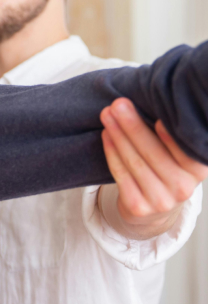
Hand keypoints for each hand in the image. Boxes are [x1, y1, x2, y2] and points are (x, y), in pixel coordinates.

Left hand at [99, 98, 207, 239]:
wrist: (153, 204)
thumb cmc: (163, 164)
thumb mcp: (175, 151)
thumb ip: (170, 130)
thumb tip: (156, 97)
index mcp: (198, 170)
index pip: (186, 151)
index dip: (171, 137)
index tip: (156, 117)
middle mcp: (184, 188)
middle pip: (154, 153)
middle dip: (133, 126)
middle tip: (118, 104)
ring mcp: (161, 201)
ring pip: (134, 162)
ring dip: (117, 135)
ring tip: (106, 114)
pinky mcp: (138, 207)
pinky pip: (120, 174)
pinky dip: (111, 152)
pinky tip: (106, 134)